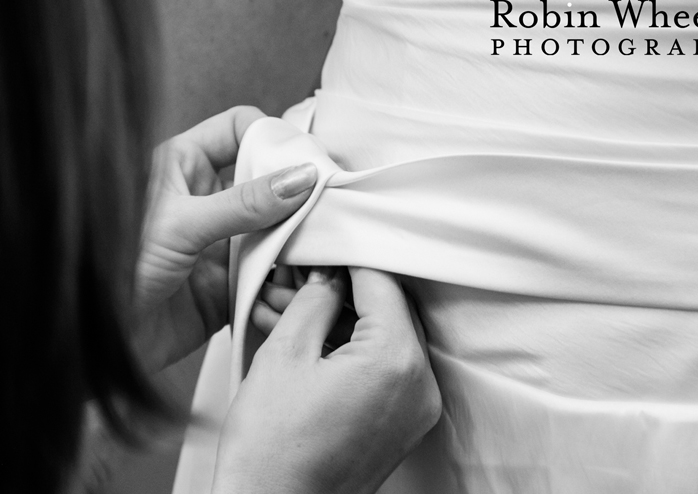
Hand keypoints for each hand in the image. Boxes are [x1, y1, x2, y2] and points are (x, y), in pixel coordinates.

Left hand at [133, 106, 316, 370]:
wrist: (100, 346)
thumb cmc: (115, 274)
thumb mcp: (180, 226)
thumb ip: (243, 203)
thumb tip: (300, 178)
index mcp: (183, 166)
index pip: (239, 128)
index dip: (273, 137)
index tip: (306, 162)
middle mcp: (207, 198)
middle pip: (267, 178)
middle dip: (297, 191)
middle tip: (327, 203)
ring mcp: (222, 240)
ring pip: (277, 226)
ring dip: (297, 237)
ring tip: (318, 245)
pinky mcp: (232, 282)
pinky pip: (273, 271)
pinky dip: (288, 276)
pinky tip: (296, 280)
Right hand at [212, 267, 441, 493]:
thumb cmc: (272, 452)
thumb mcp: (284, 356)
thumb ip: (314, 301)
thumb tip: (328, 275)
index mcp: (395, 361)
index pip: (382, 283)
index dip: (349, 259)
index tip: (326, 249)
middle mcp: (420, 385)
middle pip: (391, 309)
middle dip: (348, 290)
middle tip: (308, 280)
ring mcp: (416, 408)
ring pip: (388, 338)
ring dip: (349, 320)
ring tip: (300, 311)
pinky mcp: (404, 423)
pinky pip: (388, 368)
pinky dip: (357, 350)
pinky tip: (318, 340)